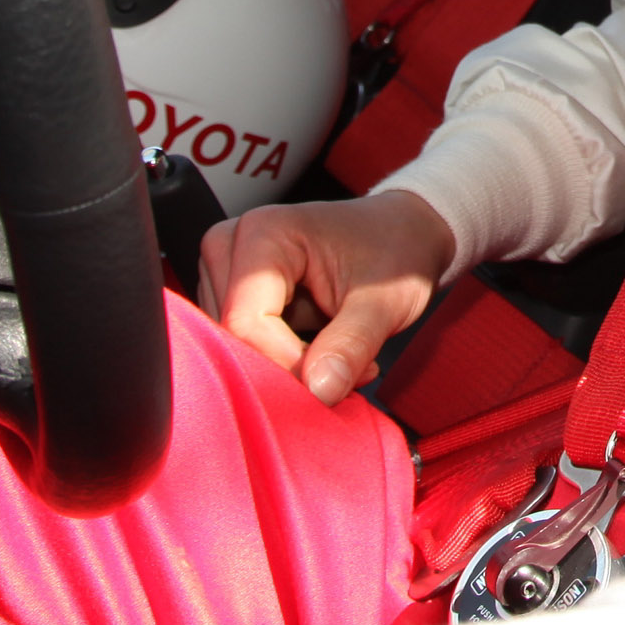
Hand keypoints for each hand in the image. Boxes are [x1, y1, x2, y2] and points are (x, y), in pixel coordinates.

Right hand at [203, 189, 457, 403]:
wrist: (400, 232)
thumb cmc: (393, 253)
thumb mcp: (385, 302)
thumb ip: (351, 345)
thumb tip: (319, 392)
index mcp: (264, 232)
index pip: (245, 322)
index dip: (286, 363)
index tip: (339, 379)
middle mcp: (230, 244)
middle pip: (233, 336)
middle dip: (287, 367)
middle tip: (347, 368)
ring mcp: (223, 268)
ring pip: (234, 345)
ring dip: (285, 365)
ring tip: (338, 352)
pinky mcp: (228, 292)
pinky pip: (240, 343)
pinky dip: (280, 359)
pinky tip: (320, 349)